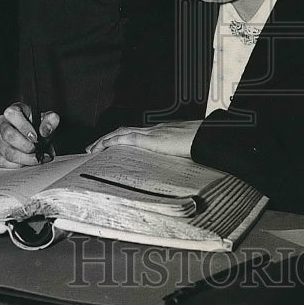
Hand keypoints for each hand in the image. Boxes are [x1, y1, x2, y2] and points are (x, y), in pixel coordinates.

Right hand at [0, 103, 59, 167]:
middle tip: (37, 151)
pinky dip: (16, 165)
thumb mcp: (48, 121)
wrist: (34, 138)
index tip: (36, 138)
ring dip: (24, 159)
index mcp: (13, 111)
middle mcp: (1, 122)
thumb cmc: (38, 127)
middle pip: (8, 135)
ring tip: (36, 159)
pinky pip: (1, 161)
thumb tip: (45, 131)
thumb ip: (51, 121)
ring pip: (6, 151)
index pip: (13, 114)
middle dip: (25, 146)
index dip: (24, 127)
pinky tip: (26, 163)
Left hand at [86, 119, 201, 157]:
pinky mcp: (150, 139)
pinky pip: (124, 138)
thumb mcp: (193, 155)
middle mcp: (156, 129)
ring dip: (105, 140)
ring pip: (121, 133)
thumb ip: (185, 161)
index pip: (140, 134)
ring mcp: (152, 132)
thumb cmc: (207, 145)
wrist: (211, 138)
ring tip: (92, 149)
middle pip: (126, 131)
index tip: (117, 147)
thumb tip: (187, 175)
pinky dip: (110, 142)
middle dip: (110, 139)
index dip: (126, 139)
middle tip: (96, 148)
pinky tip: (100, 148)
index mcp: (166, 133)